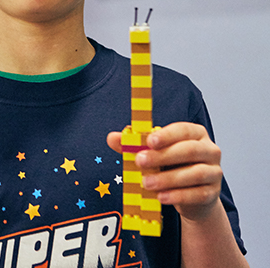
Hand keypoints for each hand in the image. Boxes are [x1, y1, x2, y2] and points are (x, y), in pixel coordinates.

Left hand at [107, 122, 222, 221]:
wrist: (191, 196)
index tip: (149, 141)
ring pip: (195, 173)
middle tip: (140, 162)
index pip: (183, 130)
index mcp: (195, 134)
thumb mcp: (152, 154)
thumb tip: (112, 137)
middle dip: (163, 156)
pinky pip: (198, 194)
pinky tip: (161, 197)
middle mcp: (209, 150)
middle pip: (189, 150)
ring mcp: (214, 172)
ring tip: (146, 183)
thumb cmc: (171, 167)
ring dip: (168, 178)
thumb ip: (133, 145)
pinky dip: (178, 196)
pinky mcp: (213, 193)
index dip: (166, 135)